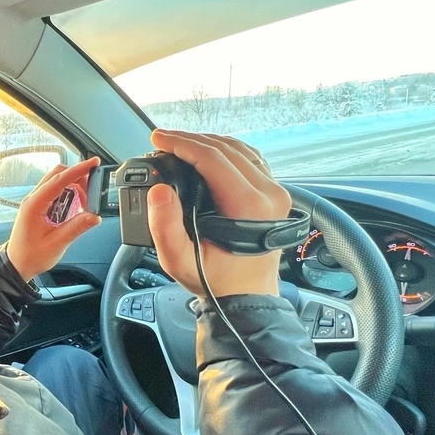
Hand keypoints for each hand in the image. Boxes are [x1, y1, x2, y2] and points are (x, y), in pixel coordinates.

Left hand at [6, 156, 102, 281]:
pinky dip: (68, 194)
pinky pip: (55, 192)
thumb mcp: (57, 244)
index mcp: (34, 205)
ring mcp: (35, 202)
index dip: (78, 170)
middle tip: (94, 187)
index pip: (59, 180)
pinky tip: (76, 207)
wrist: (17, 264)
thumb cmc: (30, 256)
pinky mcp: (39, 207)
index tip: (93, 163)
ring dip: (74, 187)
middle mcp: (33, 199)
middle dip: (78, 176)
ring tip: (86, 202)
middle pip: (57, 175)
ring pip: (57, 182)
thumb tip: (94, 216)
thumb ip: (76, 228)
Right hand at [146, 130, 288, 298]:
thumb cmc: (216, 280)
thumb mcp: (180, 260)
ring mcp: (276, 193)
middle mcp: (269, 195)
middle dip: (190, 139)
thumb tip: (159, 190)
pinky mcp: (274, 194)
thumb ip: (165, 226)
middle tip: (163, 138)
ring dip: (207, 142)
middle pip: (226, 149)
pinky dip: (224, 151)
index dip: (181, 143)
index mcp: (249, 207)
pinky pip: (249, 160)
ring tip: (180, 143)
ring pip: (240, 150)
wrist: (246, 296)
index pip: (213, 158)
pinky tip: (205, 153)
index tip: (158, 138)